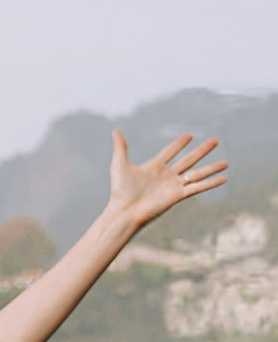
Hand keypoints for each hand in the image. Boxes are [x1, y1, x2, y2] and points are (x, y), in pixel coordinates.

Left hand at [108, 127, 224, 237]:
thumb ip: (121, 147)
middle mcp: (166, 175)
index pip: (170, 151)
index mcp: (154, 166)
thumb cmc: (120, 190)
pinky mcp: (178, 196)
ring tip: (226, 162)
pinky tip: (223, 178)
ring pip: (197, 173)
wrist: (124, 211)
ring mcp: (173, 186)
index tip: (190, 135)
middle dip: (202, 150)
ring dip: (211, 168)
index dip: (180, 144)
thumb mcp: (120, 165)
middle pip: (188, 159)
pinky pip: (197, 188)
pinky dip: (210, 183)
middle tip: (215, 140)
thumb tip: (115, 130)